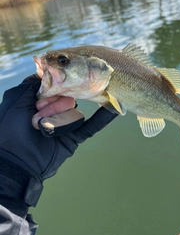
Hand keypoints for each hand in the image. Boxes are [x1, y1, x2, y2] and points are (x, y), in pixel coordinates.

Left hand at [0, 75, 117, 216]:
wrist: (16, 162)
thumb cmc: (10, 130)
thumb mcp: (15, 100)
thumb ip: (30, 84)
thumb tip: (45, 72)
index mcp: (41, 102)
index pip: (56, 86)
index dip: (50, 89)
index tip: (40, 96)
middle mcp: (55, 111)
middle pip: (67, 97)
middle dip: (53, 105)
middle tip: (37, 114)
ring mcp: (65, 124)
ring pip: (75, 111)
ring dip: (58, 120)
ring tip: (42, 128)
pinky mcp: (74, 137)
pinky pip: (91, 126)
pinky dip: (103, 118)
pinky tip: (114, 108)